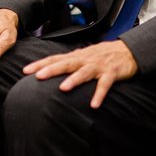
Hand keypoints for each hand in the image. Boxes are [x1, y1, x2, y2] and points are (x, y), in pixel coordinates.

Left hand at [22, 40, 137, 108]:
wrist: (129, 51)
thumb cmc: (103, 56)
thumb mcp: (84, 57)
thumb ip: (69, 63)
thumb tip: (48, 70)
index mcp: (77, 56)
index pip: (56, 58)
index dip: (41, 64)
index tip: (25, 70)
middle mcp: (86, 59)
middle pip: (67, 63)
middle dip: (52, 69)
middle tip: (38, 77)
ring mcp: (99, 65)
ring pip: (84, 72)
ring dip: (74, 79)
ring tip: (63, 88)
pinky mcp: (112, 72)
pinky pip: (105, 84)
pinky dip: (99, 93)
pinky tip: (94, 104)